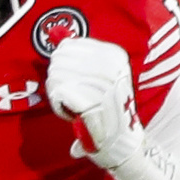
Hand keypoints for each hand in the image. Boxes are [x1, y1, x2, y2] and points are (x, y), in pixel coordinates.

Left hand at [47, 36, 179, 179]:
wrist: (123, 145)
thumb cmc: (106, 111)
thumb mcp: (98, 78)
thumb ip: (77, 56)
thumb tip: (56, 34)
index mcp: (114, 55)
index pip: (69, 45)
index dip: (63, 65)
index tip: (76, 82)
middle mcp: (111, 66)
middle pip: (59, 60)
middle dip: (58, 80)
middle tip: (72, 98)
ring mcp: (104, 84)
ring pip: (56, 76)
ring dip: (58, 95)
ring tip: (74, 107)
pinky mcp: (93, 103)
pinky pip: (59, 93)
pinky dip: (60, 107)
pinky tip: (72, 115)